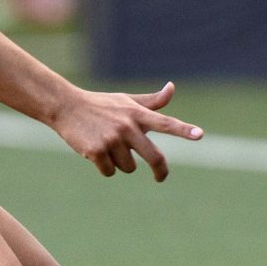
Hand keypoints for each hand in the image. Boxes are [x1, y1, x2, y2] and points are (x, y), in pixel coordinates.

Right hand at [46, 81, 201, 179]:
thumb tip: (172, 88)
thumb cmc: (100, 104)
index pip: (165, 123)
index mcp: (137, 114)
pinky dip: (105, 168)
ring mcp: (112, 139)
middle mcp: (128, 126)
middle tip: (161, 177)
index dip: (183, 130)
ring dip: (121, 163)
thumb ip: (151, 101)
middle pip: (154, 157)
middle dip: (160, 170)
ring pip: (129, 167)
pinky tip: (95, 152)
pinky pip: (110, 171)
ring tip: (107, 147)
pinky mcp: (97, 151)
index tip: (200, 135)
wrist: (66, 106)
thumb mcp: (126, 100)